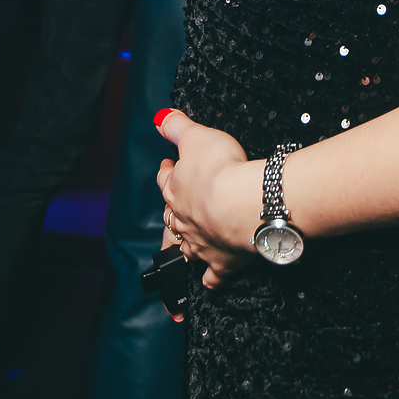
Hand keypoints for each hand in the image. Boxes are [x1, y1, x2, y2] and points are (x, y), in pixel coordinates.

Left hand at [156, 108, 260, 290]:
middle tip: (171, 208)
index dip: (166, 171)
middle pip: (171, 216)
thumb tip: (159, 117)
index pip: (165, 179)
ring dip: (182, 248)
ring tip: (178, 250)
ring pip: (185, 248)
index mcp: (175, 189)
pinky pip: (212, 275)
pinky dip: (209, 279)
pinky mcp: (221, 261)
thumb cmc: (219, 169)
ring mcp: (201, 242)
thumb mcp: (196, 136)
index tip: (168, 165)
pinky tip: (208, 281)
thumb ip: (177, 126)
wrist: (240, 203)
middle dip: (170, 212)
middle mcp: (184, 219)